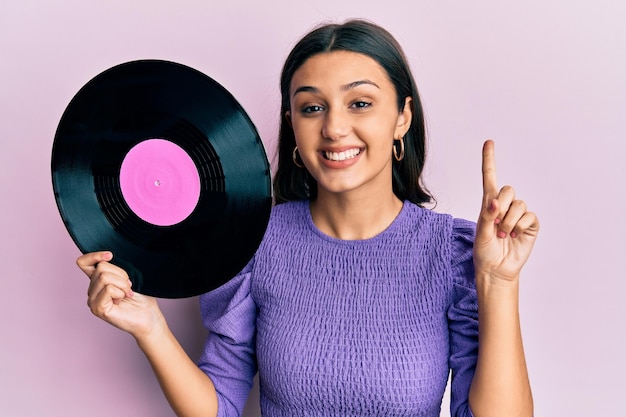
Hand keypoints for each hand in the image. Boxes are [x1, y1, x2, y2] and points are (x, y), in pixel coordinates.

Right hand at [77, 251, 162, 338]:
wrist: (148, 315)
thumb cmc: (140, 296)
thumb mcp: (128, 276)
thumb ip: (115, 267)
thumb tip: (108, 256)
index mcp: (98, 280)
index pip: (83, 262)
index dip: (94, 256)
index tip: (110, 255)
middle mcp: (92, 289)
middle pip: (101, 267)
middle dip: (121, 274)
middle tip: (129, 287)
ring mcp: (92, 300)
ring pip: (104, 277)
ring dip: (122, 284)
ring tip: (126, 294)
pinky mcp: (98, 309)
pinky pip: (108, 289)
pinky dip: (120, 292)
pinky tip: (122, 300)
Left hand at [473, 140, 539, 281]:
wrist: (496, 269)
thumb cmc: (484, 251)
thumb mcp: (481, 233)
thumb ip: (487, 216)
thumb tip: (495, 201)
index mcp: (488, 204)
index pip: (490, 177)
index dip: (489, 159)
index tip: (489, 142)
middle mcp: (504, 206)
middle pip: (509, 189)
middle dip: (502, 207)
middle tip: (496, 226)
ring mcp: (518, 214)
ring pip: (519, 204)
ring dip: (509, 221)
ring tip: (503, 235)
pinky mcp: (529, 224)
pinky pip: (529, 216)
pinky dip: (519, 226)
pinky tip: (513, 236)